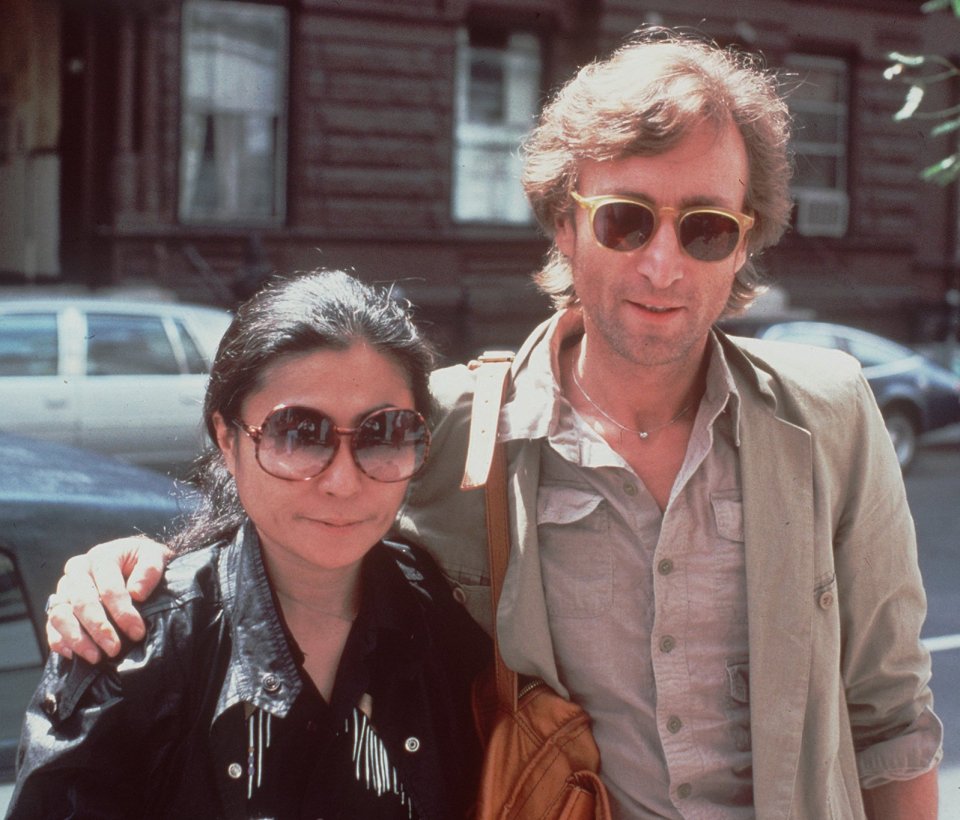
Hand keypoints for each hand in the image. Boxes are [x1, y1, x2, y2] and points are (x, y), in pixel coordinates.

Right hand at [45, 536, 171, 663]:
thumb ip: (149, 570)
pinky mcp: (57, 606)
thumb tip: (136, 593)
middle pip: (82, 602)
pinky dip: (59, 641)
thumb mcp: (153, 557)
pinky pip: (51, 625)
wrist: (129, 561)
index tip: (137, 631)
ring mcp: (64, 589)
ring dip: (77, 638)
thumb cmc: (141, 561)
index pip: (108, 588)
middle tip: (114, 649)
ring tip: (95, 657)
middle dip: (99, 628)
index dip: (122, 611)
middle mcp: (77, 571)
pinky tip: (73, 655)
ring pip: (60, 615)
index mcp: (100, 557)